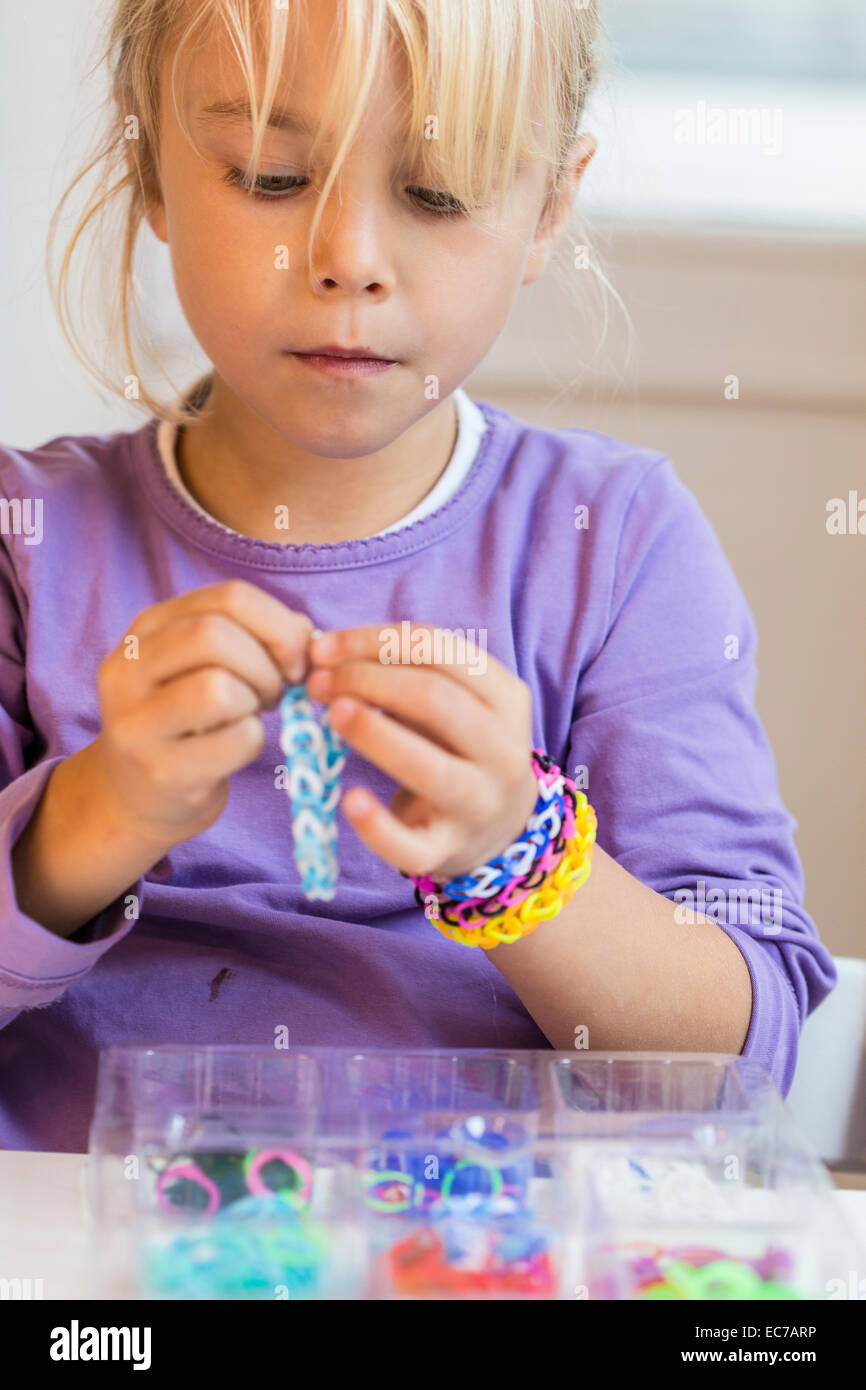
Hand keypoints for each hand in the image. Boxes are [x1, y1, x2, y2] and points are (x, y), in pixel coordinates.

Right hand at [93, 580, 312, 848]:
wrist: (140, 797)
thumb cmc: (188, 721)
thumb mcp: (207, 665)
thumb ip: (252, 636)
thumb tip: (306, 633)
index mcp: (146, 630)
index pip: (228, 597)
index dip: (278, 623)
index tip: (295, 658)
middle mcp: (127, 669)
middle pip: (215, 635)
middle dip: (266, 663)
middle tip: (276, 691)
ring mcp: (137, 723)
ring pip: (218, 687)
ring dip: (256, 701)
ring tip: (252, 715)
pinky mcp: (161, 770)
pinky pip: (235, 739)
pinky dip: (255, 741)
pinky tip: (238, 747)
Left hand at [305, 623, 538, 881]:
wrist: (500, 828)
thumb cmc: (459, 748)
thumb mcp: (454, 703)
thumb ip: (403, 674)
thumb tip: (324, 653)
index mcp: (507, 698)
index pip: (439, 650)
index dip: (373, 641)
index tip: (323, 647)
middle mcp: (503, 750)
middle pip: (434, 699)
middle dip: (366, 681)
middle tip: (317, 683)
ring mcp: (479, 805)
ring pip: (429, 767)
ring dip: (373, 734)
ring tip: (330, 715)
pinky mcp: (448, 851)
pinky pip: (410, 846)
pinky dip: (376, 826)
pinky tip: (350, 800)